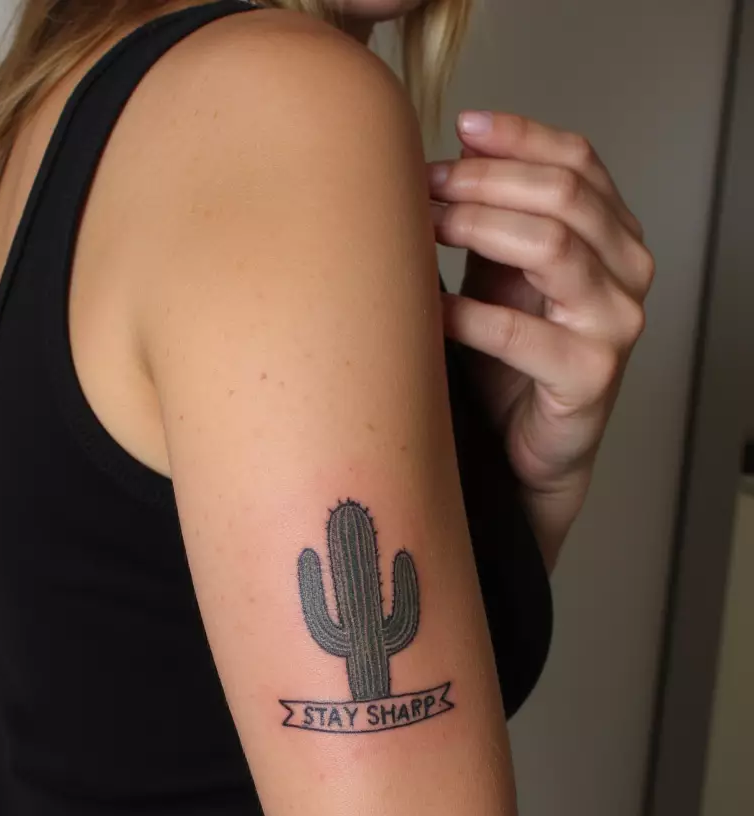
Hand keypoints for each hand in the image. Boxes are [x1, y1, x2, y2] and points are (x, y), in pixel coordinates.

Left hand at [427, 111, 654, 569]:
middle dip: (486, 181)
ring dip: (478, 227)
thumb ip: (493, 215)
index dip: (519, 137)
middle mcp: (629, 272)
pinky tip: (431, 310)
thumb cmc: (512, 356)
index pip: (579, 160)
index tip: (460, 129)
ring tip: (426, 229)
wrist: (526, 447)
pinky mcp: (592, 376)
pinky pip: (521, 334)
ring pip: (552, 246)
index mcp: (615, 235)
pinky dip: (468, 316)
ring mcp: (616, 324)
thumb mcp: (501, 271)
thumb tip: (452, 149)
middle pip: (564, 195)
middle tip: (427, 185)